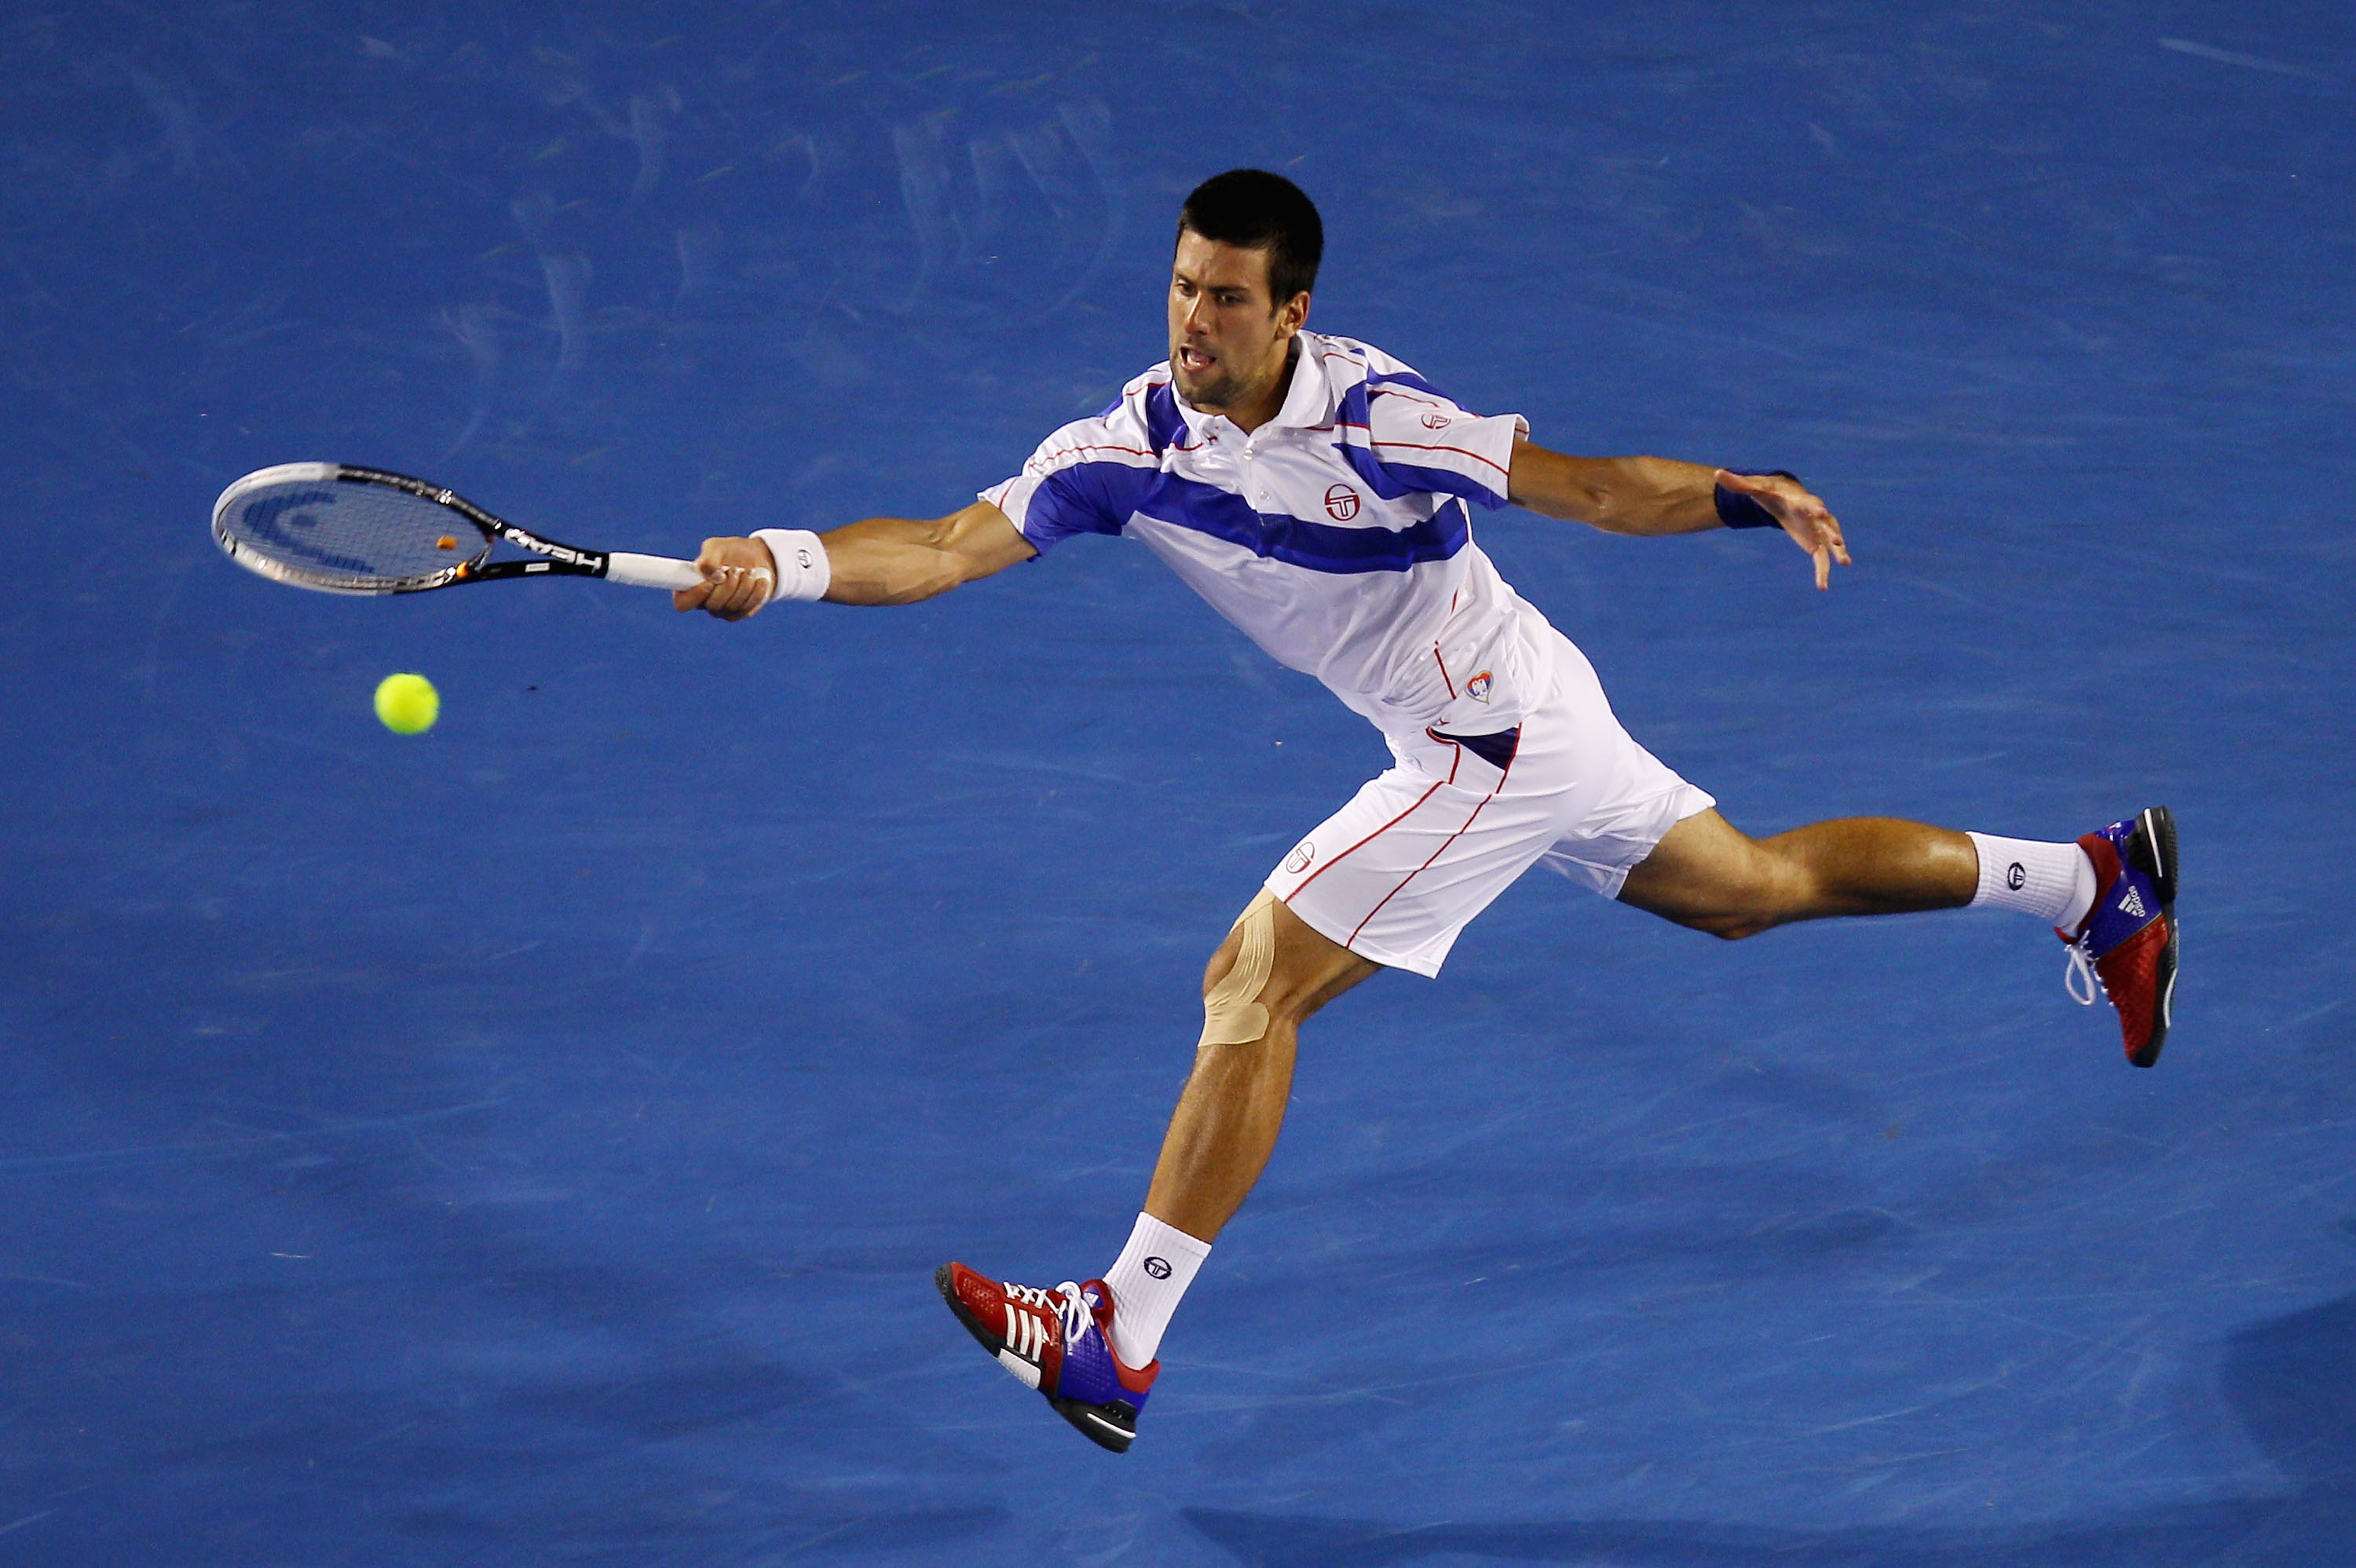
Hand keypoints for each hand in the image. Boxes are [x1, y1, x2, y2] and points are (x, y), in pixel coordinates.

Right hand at [673, 536, 776, 619]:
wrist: (755, 556)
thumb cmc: (729, 550)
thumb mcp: (716, 547)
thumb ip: (709, 559)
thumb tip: (714, 577)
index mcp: (690, 587)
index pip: (682, 603)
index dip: (694, 596)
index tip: (710, 582)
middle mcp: (705, 602)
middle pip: (712, 605)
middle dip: (727, 586)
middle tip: (735, 569)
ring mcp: (723, 610)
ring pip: (731, 607)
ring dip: (743, 586)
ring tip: (749, 571)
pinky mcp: (740, 612)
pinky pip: (747, 609)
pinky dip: (755, 593)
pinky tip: (760, 580)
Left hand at [1715, 470, 1850, 589]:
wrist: (1787, 499)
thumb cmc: (1771, 493)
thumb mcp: (1755, 488)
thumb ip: (1739, 484)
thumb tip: (1716, 473)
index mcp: (1800, 500)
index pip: (1809, 502)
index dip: (1815, 507)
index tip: (1821, 512)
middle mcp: (1814, 514)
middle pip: (1826, 522)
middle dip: (1832, 531)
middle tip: (1838, 541)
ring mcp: (1818, 529)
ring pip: (1830, 541)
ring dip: (1838, 551)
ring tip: (1845, 562)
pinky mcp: (1816, 543)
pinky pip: (1822, 559)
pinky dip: (1823, 571)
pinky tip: (1822, 587)